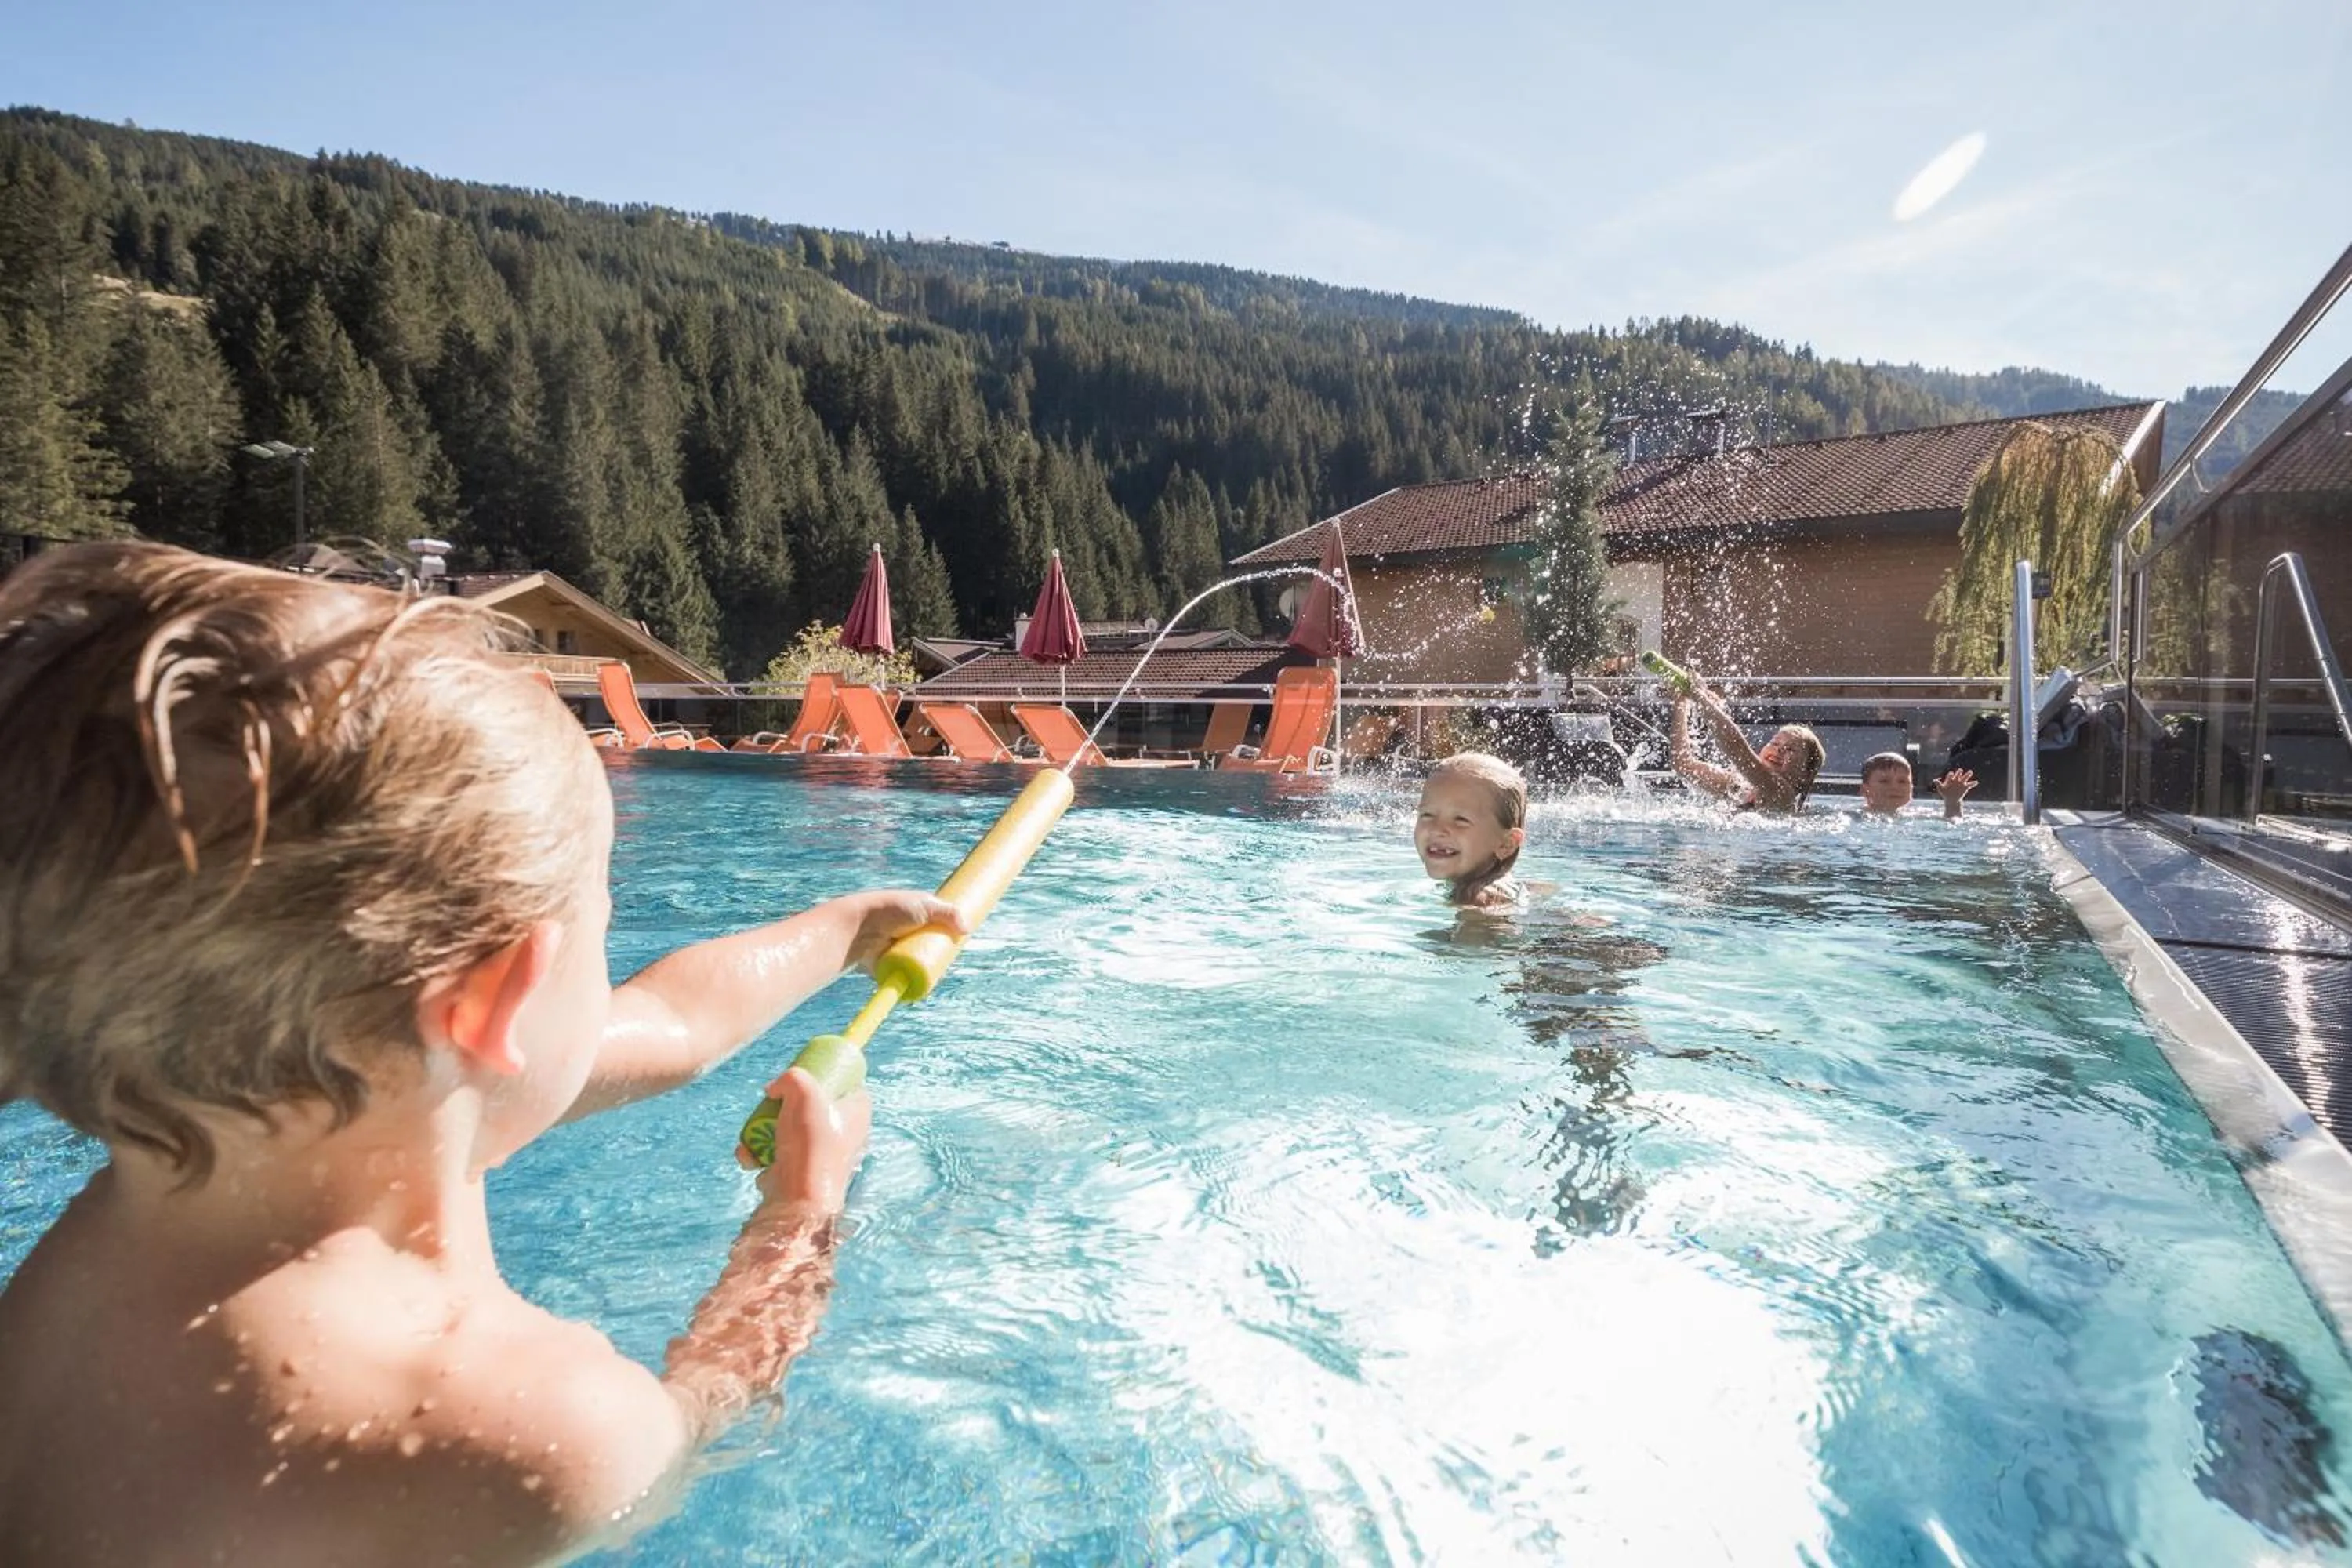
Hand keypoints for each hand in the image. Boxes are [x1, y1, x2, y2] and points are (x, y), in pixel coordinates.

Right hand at [750, 1067, 871, 1213]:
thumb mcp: (804, 1090)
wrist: (798, 1197)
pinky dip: (759, 1153)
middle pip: (810, 1104)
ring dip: (762, 1130)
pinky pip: (776, 1152)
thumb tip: (774, 1090)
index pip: (845, 1082)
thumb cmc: (810, 1141)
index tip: (803, 1072)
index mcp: (858, 1111)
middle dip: (782, 1104)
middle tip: (772, 1103)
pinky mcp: (799, 1172)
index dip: (823, 1073)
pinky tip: (751, 1158)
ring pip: (787, 1128)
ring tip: (754, 1137)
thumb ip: (790, 1077)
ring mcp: (820, 1154)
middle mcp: (843, 1133)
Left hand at [840, 890, 968, 973]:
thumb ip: (949, 913)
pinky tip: (925, 983)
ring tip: (940, 973)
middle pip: (928, 946)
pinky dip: (913, 980)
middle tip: (949, 960)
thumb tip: (967, 930)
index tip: (957, 943)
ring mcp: (896, 950)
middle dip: (939, 954)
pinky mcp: (888, 966)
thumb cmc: (890, 910)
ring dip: (927, 968)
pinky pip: (904, 976)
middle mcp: (905, 932)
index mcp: (914, 914)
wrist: (859, 928)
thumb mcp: (925, 905)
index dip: (947, 934)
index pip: (936, 925)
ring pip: (917, 963)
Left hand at [1936, 768, 1976, 804]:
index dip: (1950, 775)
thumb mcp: (1941, 789)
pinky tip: (1976, 782)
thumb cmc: (1945, 793)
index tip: (1951, 774)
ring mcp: (1961, 783)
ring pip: (1965, 777)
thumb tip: (1934, 780)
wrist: (1951, 799)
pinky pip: (1970, 784)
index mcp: (1950, 779)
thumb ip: (1938, 784)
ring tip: (1970, 772)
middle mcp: (1956, 780)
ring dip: (1967, 774)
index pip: (1950, 776)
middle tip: (1960, 770)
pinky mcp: (1965, 787)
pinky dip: (1973, 783)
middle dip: (1959, 772)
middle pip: (1958, 774)